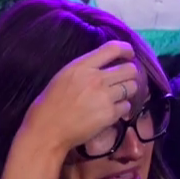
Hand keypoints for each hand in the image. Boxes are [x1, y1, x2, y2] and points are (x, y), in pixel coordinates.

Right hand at [19, 40, 141, 156]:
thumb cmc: (50, 103)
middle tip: (124, 80)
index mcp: (82, 66)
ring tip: (118, 96)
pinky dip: (122, 108)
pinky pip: (126, 106)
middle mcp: (96, 79)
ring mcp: (105, 97)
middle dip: (130, 74)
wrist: (47, 130)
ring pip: (132, 87)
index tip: (129, 54)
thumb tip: (105, 66)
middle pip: (130, 69)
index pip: (113, 48)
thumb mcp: (64, 76)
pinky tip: (112, 111)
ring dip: (128, 91)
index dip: (126, 49)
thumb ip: (85, 68)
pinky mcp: (109, 115)